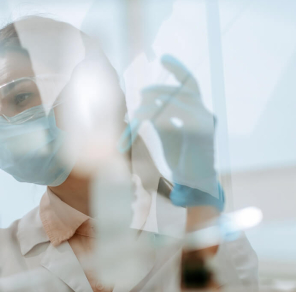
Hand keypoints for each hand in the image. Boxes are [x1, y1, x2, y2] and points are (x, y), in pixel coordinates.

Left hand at [119, 55, 222, 209]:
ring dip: (153, 104)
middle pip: (182, 89)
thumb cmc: (180, 158)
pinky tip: (141, 118)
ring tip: (137, 112)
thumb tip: (143, 103)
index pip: (190, 83)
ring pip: (176, 101)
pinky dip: (155, 116)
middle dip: (158, 90)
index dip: (178, 68)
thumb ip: (160, 116)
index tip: (163, 57)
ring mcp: (204, 122)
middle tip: (140, 94)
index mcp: (198, 111)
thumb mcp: (168, 132)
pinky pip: (174, 117)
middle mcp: (204, 113)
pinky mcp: (199, 133)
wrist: (193, 182)